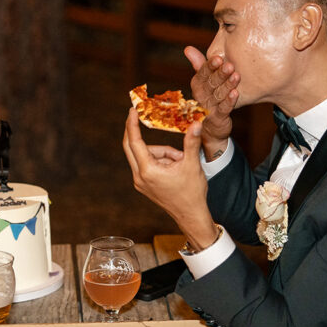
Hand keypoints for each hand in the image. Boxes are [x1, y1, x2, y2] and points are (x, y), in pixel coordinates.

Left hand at [122, 109, 219, 248]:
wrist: (191, 215)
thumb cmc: (192, 193)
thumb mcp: (192, 165)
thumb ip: (191, 142)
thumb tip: (196, 123)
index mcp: (148, 171)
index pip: (135, 142)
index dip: (132, 125)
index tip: (132, 110)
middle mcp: (140, 177)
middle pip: (131, 147)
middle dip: (135, 131)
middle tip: (138, 115)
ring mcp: (141, 182)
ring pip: (145, 155)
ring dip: (161, 152)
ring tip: (180, 161)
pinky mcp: (144, 184)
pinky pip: (148, 163)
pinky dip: (160, 160)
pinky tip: (175, 166)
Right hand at [184, 46, 239, 159]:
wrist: (211, 128)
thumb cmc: (209, 99)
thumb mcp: (204, 82)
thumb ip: (199, 65)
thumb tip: (187, 48)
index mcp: (197, 85)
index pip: (202, 74)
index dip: (210, 66)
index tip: (218, 58)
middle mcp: (201, 96)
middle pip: (211, 83)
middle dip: (220, 74)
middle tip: (229, 65)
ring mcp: (209, 108)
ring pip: (218, 95)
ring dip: (227, 85)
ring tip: (236, 76)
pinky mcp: (218, 118)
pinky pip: (224, 109)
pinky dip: (229, 101)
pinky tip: (235, 93)